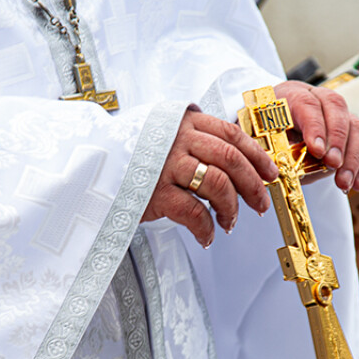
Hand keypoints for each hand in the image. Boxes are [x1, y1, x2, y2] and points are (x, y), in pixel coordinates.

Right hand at [142, 107, 277, 246]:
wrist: (88, 171)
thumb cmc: (134, 159)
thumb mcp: (167, 138)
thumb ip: (197, 143)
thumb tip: (240, 165)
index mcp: (185, 123)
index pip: (232, 135)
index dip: (257, 156)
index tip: (270, 175)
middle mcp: (177, 139)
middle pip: (231, 159)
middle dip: (252, 185)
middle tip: (260, 206)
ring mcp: (165, 164)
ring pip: (218, 184)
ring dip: (230, 209)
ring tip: (228, 222)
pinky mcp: (154, 192)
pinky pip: (194, 212)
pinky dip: (206, 228)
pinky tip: (206, 236)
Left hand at [274, 81, 358, 191]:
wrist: (281, 135)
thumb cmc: (273, 138)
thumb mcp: (269, 143)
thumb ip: (278, 152)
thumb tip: (286, 169)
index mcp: (294, 96)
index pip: (307, 103)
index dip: (314, 126)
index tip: (317, 150)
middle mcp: (321, 101)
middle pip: (337, 109)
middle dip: (337, 140)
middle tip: (332, 164)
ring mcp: (342, 116)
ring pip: (357, 128)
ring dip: (353, 157)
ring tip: (343, 182)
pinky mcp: (355, 134)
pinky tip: (357, 184)